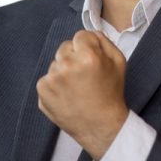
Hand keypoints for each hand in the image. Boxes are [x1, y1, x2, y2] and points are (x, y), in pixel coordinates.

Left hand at [36, 30, 130, 159]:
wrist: (100, 126)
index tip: (92, 59)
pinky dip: (55, 85)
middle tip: (84, 75)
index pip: (81, 35)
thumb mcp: (119, 62)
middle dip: (74, 56)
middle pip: (65, 47)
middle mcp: (66, 65)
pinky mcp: (42, 92)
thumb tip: (90, 34)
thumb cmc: (111, 94)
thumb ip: (104, 41)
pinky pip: (47, 78)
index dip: (89, 46)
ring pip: (56, 63)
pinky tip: (67, 95)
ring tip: (77, 87)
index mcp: (87, 56)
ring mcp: (52, 79)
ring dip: (64, 71)